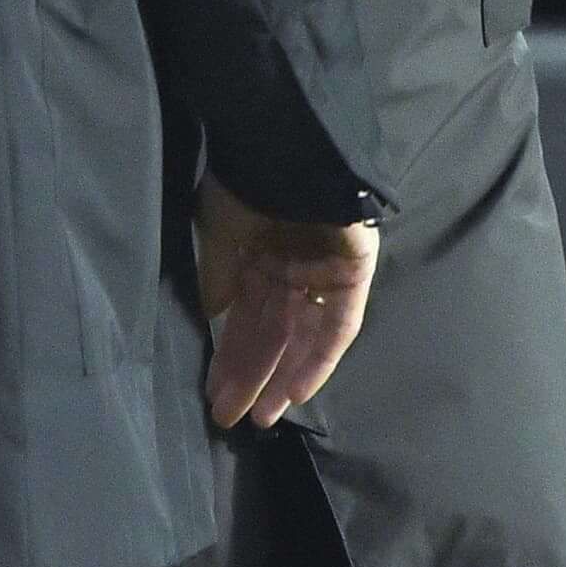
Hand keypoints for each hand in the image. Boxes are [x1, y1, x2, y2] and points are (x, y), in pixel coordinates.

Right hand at [196, 179, 377, 429]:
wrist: (287, 148)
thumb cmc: (246, 183)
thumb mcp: (217, 230)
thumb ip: (217, 274)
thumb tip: (214, 313)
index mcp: (259, 255)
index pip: (246, 318)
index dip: (229, 356)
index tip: (212, 393)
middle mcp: (292, 268)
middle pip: (273, 334)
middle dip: (251, 376)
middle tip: (230, 418)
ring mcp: (323, 273)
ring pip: (303, 336)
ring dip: (282, 377)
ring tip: (261, 417)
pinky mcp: (352, 275)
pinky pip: (338, 325)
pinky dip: (318, 358)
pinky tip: (297, 391)